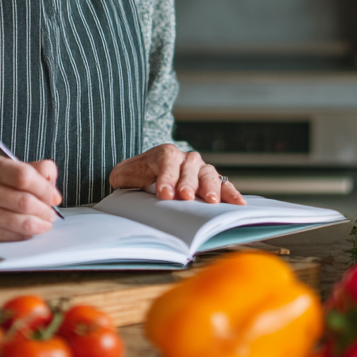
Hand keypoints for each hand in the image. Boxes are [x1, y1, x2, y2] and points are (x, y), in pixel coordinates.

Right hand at [0, 154, 61, 240]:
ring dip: (41, 223)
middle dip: (46, 208)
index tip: (54, 194)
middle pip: (25, 201)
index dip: (45, 187)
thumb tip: (51, 177)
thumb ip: (25, 167)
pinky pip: (11, 234)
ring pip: (21, 222)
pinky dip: (27, 232)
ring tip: (46, 220)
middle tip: (52, 209)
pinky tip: (32, 227)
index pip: (24, 176)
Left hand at [109, 144, 245, 204]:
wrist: (147, 174)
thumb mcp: (124, 175)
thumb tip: (119, 182)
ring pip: (208, 174)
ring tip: (212, 202)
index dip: (166, 178)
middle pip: (190, 168)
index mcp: (164, 153)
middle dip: (188, 183)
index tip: (165, 195)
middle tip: (186, 197)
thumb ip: (122, 177)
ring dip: (211, 188)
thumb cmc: (136, 177)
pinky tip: (237, 204)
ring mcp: (200, 169)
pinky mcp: (210, 182)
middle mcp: (185, 158)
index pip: (167, 162)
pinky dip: (230, 193)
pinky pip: (223, 185)